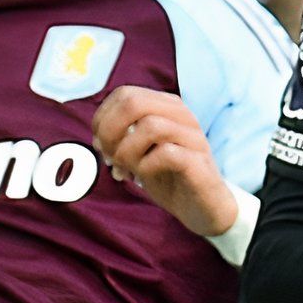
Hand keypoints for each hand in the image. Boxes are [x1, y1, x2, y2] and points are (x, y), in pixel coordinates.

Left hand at [93, 86, 238, 236]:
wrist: (203, 208)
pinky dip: (145, 167)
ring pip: (150, 125)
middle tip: (108, 156)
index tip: (100, 145)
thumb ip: (121, 139)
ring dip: (126, 151)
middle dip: (110, 131)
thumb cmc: (170, 178)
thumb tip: (98, 136)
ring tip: (124, 170)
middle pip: (134, 102)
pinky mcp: (198, 161)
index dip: (102, 119)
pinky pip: (166, 153)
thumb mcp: (140, 153)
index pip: (124, 94)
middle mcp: (182, 115)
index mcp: (166, 107)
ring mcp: (192, 137)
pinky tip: (143, 178)